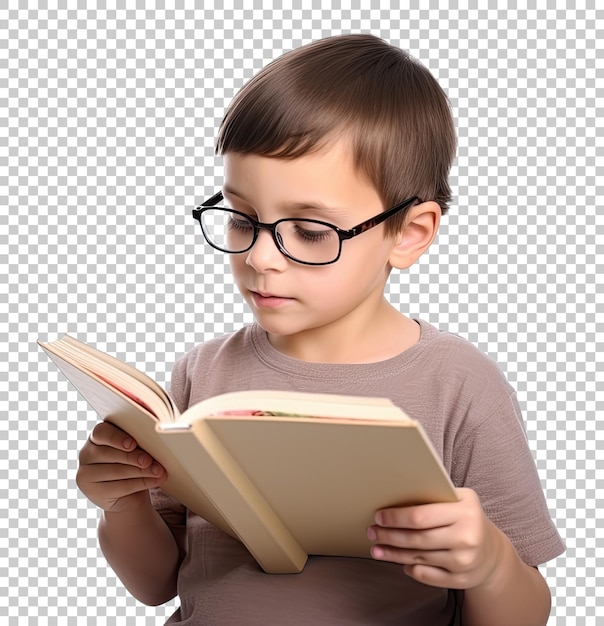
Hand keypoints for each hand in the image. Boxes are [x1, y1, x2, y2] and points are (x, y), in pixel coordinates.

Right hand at [76, 422, 166, 513]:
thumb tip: (157, 440)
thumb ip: (138, 443)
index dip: (116, 438)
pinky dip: (140, 483)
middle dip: (133, 457)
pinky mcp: (92, 492)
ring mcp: (86, 474)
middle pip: (108, 453)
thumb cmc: (133, 461)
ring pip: (115, 471)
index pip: (101, 433)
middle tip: (149, 461)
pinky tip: (155, 480)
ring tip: (158, 471)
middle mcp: (87, 453)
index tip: (133, 444)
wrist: (128, 493)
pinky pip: (119, 487)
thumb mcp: (135, 449)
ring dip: (140, 471)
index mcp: (97, 436)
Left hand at [367, 488, 505, 589]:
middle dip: (389, 535)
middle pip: (416, 539)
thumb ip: (434, 496)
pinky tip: (400, 562)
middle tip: (372, 532)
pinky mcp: (461, 581)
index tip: (379, 516)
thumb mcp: (458, 500)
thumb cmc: (466, 518)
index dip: (395, 518)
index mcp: (465, 512)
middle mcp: (467, 538)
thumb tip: (395, 492)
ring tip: (377, 548)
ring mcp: (464, 562)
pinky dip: (410, 568)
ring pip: (418, 558)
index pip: (421, 516)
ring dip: (393, 554)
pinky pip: (427, 575)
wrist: (492, 552)